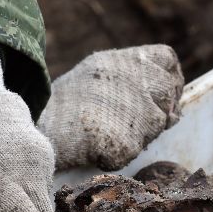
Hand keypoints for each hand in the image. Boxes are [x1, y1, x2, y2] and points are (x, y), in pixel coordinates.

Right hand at [38, 44, 184, 170]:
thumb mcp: (97, 73)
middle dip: (158, 109)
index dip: (170, 78)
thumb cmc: (66, 103)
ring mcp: (136, 113)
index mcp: (125, 60)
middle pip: (168, 94)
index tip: (164, 94)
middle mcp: (136, 81)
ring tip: (108, 130)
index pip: (167, 60)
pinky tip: (99, 145)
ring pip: (158, 125)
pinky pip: (138, 149)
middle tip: (133, 121)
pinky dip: (122, 151)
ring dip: (141, 132)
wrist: (40, 128)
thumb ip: (132, 79)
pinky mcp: (129, 142)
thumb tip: (171, 103)